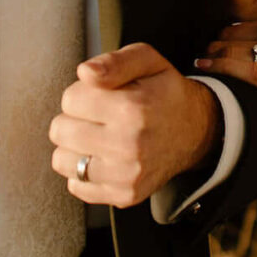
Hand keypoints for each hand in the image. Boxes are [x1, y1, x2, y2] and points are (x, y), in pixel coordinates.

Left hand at [48, 44, 221, 207]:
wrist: (195, 131)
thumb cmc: (164, 91)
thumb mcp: (147, 60)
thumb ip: (114, 61)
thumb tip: (84, 72)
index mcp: (132, 108)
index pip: (69, 100)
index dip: (80, 94)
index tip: (99, 96)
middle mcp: (129, 145)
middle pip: (60, 131)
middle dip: (73, 119)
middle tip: (96, 117)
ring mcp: (127, 175)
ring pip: (62, 161)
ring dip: (74, 147)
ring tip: (97, 137)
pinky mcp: (125, 195)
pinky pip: (76, 185)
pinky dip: (83, 171)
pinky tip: (103, 157)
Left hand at [195, 15, 256, 119]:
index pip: (249, 22)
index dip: (229, 30)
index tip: (218, 36)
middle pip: (236, 35)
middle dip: (216, 41)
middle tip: (202, 48)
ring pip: (235, 50)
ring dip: (213, 53)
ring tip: (199, 59)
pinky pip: (245, 71)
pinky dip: (222, 67)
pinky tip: (207, 67)